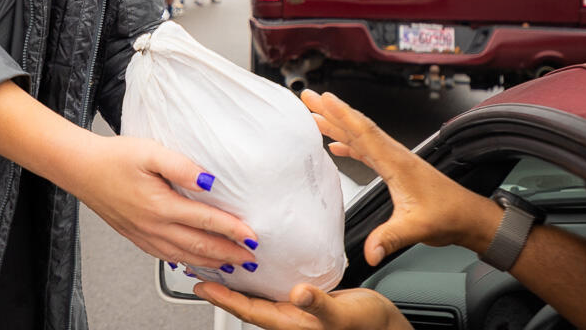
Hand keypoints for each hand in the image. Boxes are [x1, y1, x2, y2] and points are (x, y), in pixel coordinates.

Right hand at [72, 134, 258, 270]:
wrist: (81, 168)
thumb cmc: (113, 157)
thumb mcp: (150, 151)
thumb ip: (182, 166)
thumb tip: (209, 181)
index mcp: (160, 206)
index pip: (206, 221)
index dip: (233, 230)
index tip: (252, 236)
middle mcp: (153, 226)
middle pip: (199, 246)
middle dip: (229, 254)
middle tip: (250, 258)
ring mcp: (143, 235)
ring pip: (184, 256)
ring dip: (210, 263)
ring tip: (231, 265)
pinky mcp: (136, 236)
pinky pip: (166, 257)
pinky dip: (186, 262)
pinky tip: (194, 262)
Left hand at [195, 282, 412, 329]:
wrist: (385, 325)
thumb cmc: (367, 324)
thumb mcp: (343, 313)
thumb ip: (320, 304)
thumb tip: (298, 294)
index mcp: (291, 324)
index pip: (247, 310)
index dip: (223, 298)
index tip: (200, 285)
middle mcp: (288, 317)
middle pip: (246, 302)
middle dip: (223, 287)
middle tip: (201, 267)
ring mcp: (295, 309)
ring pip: (258, 294)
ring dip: (239, 280)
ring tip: (221, 262)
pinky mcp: (305, 298)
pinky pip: (274, 286)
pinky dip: (261, 274)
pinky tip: (258, 261)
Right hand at [300, 90, 495, 263]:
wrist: (468, 217)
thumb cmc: (448, 216)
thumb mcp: (418, 228)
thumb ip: (390, 238)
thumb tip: (369, 252)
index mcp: (397, 162)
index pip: (365, 133)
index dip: (342, 115)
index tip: (324, 99)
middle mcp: (394, 156)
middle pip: (357, 128)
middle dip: (332, 111)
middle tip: (309, 97)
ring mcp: (394, 161)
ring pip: (360, 137)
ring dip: (337, 125)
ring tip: (315, 116)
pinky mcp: (394, 169)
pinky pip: (366, 151)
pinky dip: (349, 144)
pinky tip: (336, 146)